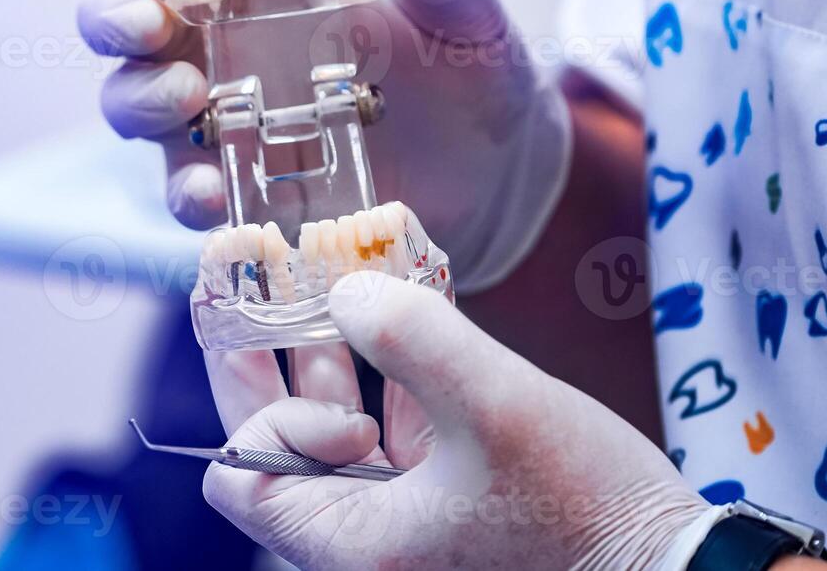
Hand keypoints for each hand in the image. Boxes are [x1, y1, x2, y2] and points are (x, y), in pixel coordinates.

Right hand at [77, 0, 570, 289]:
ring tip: (185, 101)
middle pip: (126, 10)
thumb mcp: (468, 18)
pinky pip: (184, 187)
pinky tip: (212, 193)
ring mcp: (220, 113)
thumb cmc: (466, 72)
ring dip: (139, 96)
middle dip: (113, 11)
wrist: (491, 180)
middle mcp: (224, 36)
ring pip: (133, 96)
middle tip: (146, 22)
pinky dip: (185, 191)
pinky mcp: (236, 185)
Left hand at [202, 271, 708, 569]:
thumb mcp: (495, 404)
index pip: (240, 480)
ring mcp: (406, 525)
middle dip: (275, 362)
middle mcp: (366, 544)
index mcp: (353, 546)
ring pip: (335, 436)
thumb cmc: (586, 509)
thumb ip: (411, 336)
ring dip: (335, 359)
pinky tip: (409, 316)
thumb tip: (345, 291)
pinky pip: (392, 439)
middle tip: (266, 287)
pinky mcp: (448, 506)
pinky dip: (391, 381)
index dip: (268, 419)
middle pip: (276, 449)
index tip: (344, 404)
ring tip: (337, 281)